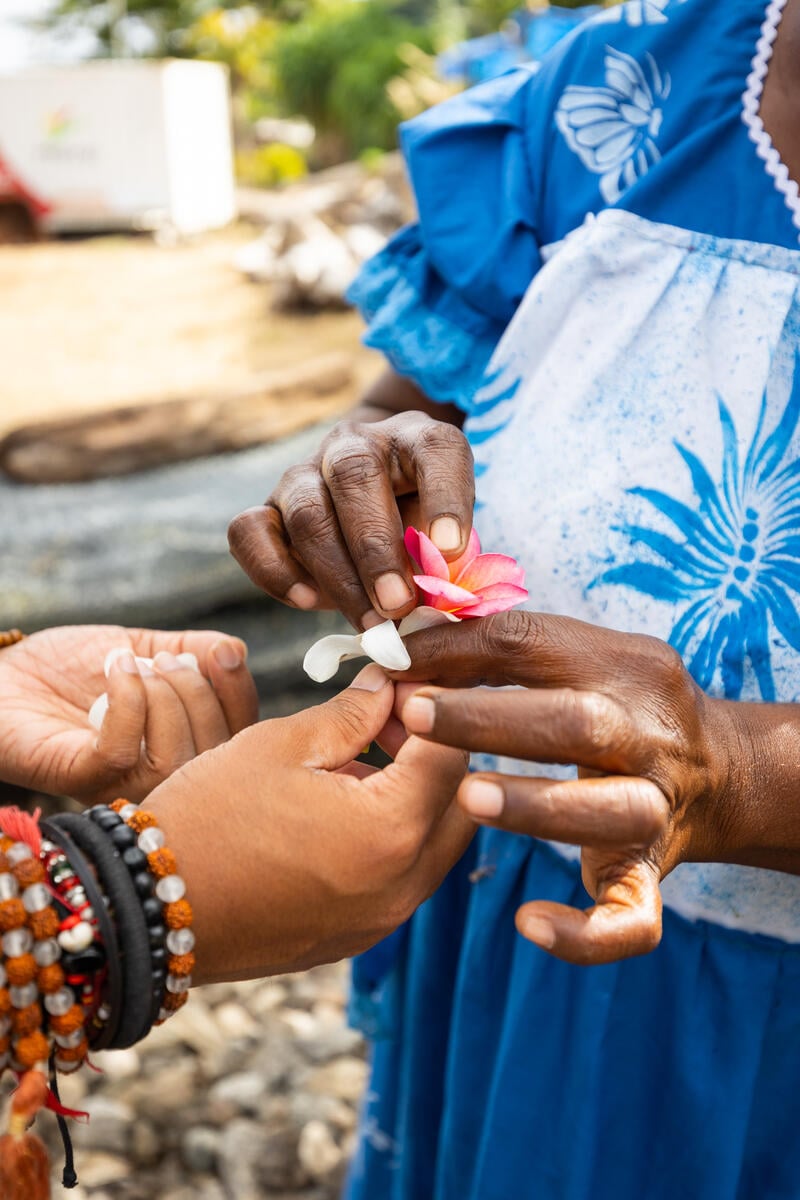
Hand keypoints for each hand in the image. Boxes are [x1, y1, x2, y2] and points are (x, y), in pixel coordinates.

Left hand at [0, 626, 258, 804]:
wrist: (5, 672)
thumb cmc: (69, 666)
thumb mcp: (144, 647)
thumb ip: (193, 649)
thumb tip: (235, 651)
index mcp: (182, 746)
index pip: (237, 740)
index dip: (240, 696)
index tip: (226, 653)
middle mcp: (156, 776)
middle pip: (214, 754)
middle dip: (198, 693)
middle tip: (164, 660)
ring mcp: (116, 783)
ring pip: (172, 763)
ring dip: (164, 699)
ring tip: (136, 664)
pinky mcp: (77, 777)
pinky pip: (119, 754)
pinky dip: (127, 702)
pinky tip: (116, 670)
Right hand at [145, 664, 471, 980]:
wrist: (148, 908)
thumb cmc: (209, 816)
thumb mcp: (282, 745)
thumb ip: (352, 714)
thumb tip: (390, 685)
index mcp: (390, 829)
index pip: (450, 752)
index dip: (431, 706)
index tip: (402, 681)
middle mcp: (403, 884)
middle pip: (460, 801)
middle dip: (436, 750)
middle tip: (388, 717)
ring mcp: (383, 918)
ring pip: (436, 842)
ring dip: (417, 794)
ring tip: (361, 757)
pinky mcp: (359, 935)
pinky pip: (404, 875)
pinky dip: (395, 835)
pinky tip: (345, 805)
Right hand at [228, 410, 474, 628]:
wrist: (372, 499)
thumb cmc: (420, 519)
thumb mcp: (445, 528)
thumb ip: (444, 556)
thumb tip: (437, 598)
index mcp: (415, 439)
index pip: (435, 451)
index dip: (445, 498)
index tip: (452, 550)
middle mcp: (355, 445)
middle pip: (353, 477)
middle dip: (376, 549)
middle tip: (398, 604)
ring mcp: (304, 472)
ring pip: (306, 512)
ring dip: (337, 574)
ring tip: (369, 621)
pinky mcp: (267, 507)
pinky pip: (248, 531)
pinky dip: (273, 570)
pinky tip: (305, 601)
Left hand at [394, 611, 740, 964]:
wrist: (719, 774)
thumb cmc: (619, 706)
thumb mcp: (581, 660)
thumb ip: (505, 650)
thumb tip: (409, 647)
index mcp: (623, 669)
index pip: (534, 644)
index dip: (460, 651)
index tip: (398, 662)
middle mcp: (646, 737)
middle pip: (577, 722)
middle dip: (492, 719)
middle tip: (417, 716)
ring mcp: (654, 810)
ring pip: (607, 813)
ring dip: (536, 807)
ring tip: (467, 799)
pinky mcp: (650, 876)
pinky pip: (630, 919)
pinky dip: (585, 933)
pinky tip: (528, 924)